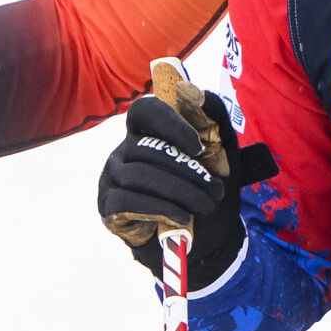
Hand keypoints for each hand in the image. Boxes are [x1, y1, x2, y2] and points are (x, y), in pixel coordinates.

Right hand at [96, 58, 270, 284]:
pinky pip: (126, 201)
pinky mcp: (109, 207)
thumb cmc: (208, 190)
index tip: (198, 147)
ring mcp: (113, 178)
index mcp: (149, 132)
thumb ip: (213, 118)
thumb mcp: (222, 154)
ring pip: (138, 176)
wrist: (208, 241)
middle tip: (215, 191)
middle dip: (186, 171)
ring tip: (204, 206)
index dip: (169, 124)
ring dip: (178, 192)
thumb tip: (192, 90)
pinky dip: (158, 209)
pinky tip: (181, 218)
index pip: (145, 111)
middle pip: (147, 149)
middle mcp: (126, 151)